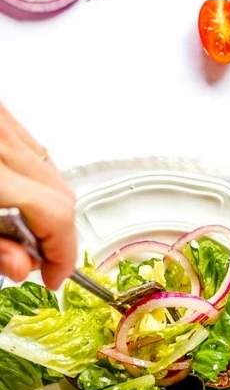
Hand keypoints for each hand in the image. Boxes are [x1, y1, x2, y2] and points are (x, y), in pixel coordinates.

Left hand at [0, 103, 75, 288]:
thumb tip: (23, 266)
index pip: (56, 213)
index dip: (63, 252)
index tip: (53, 275)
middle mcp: (0, 140)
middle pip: (62, 194)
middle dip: (57, 233)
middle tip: (36, 258)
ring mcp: (1, 121)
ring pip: (54, 172)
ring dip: (48, 206)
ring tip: (21, 227)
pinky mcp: (1, 113)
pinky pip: (36, 149)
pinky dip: (35, 177)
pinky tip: (15, 194)